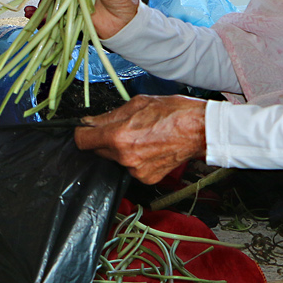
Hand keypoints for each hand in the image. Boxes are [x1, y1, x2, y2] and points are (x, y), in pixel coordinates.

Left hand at [74, 94, 206, 183]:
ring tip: (142, 136)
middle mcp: (124, 157)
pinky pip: (131, 168)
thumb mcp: (138, 104)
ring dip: (122, 150)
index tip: (86, 130)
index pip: (82, 141)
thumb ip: (110, 115)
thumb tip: (90, 122)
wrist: (200, 130)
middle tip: (123, 128)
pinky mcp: (146, 178)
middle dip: (105, 140)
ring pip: (116, 159)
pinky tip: (150, 147)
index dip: (82, 133)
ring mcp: (136, 170)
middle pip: (98, 151)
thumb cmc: (174, 113)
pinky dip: (136, 159)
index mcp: (118, 136)